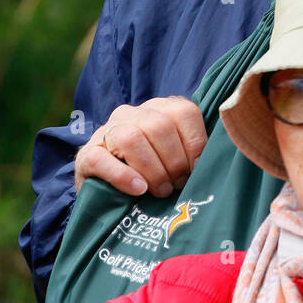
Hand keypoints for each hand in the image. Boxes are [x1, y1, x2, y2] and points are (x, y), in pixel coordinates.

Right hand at [75, 97, 207, 197]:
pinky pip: (103, 158)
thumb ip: (194, 155)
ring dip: (152, 169)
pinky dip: (123, 176)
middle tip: (177, 185)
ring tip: (160, 191)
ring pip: (131, 138)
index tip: (197, 170)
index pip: (184, 112)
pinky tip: (138, 190)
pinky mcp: (87, 154)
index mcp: (160, 109)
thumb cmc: (153, 177)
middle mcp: (133, 113)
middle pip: (159, 126)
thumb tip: (215, 166)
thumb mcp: (177, 160)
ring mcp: (107, 131)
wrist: (108, 193)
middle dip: (174, 161)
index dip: (195, 143)